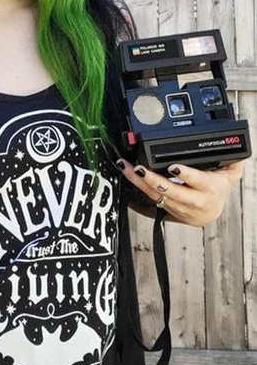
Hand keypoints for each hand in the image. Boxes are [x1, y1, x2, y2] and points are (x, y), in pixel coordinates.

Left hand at [116, 158, 245, 226]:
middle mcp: (192, 200)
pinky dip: (136, 188)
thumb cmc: (217, 190)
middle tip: (139, 167)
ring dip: (138, 181)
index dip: (186, 175)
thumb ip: (233, 161)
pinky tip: (126, 176)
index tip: (173, 167)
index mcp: (208, 189)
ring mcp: (177, 207)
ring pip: (155, 195)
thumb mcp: (230, 175)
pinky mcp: (165, 209)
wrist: (209, 214)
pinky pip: (148, 199)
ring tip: (126, 167)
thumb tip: (237, 150)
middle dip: (152, 179)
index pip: (197, 181)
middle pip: (170, 191)